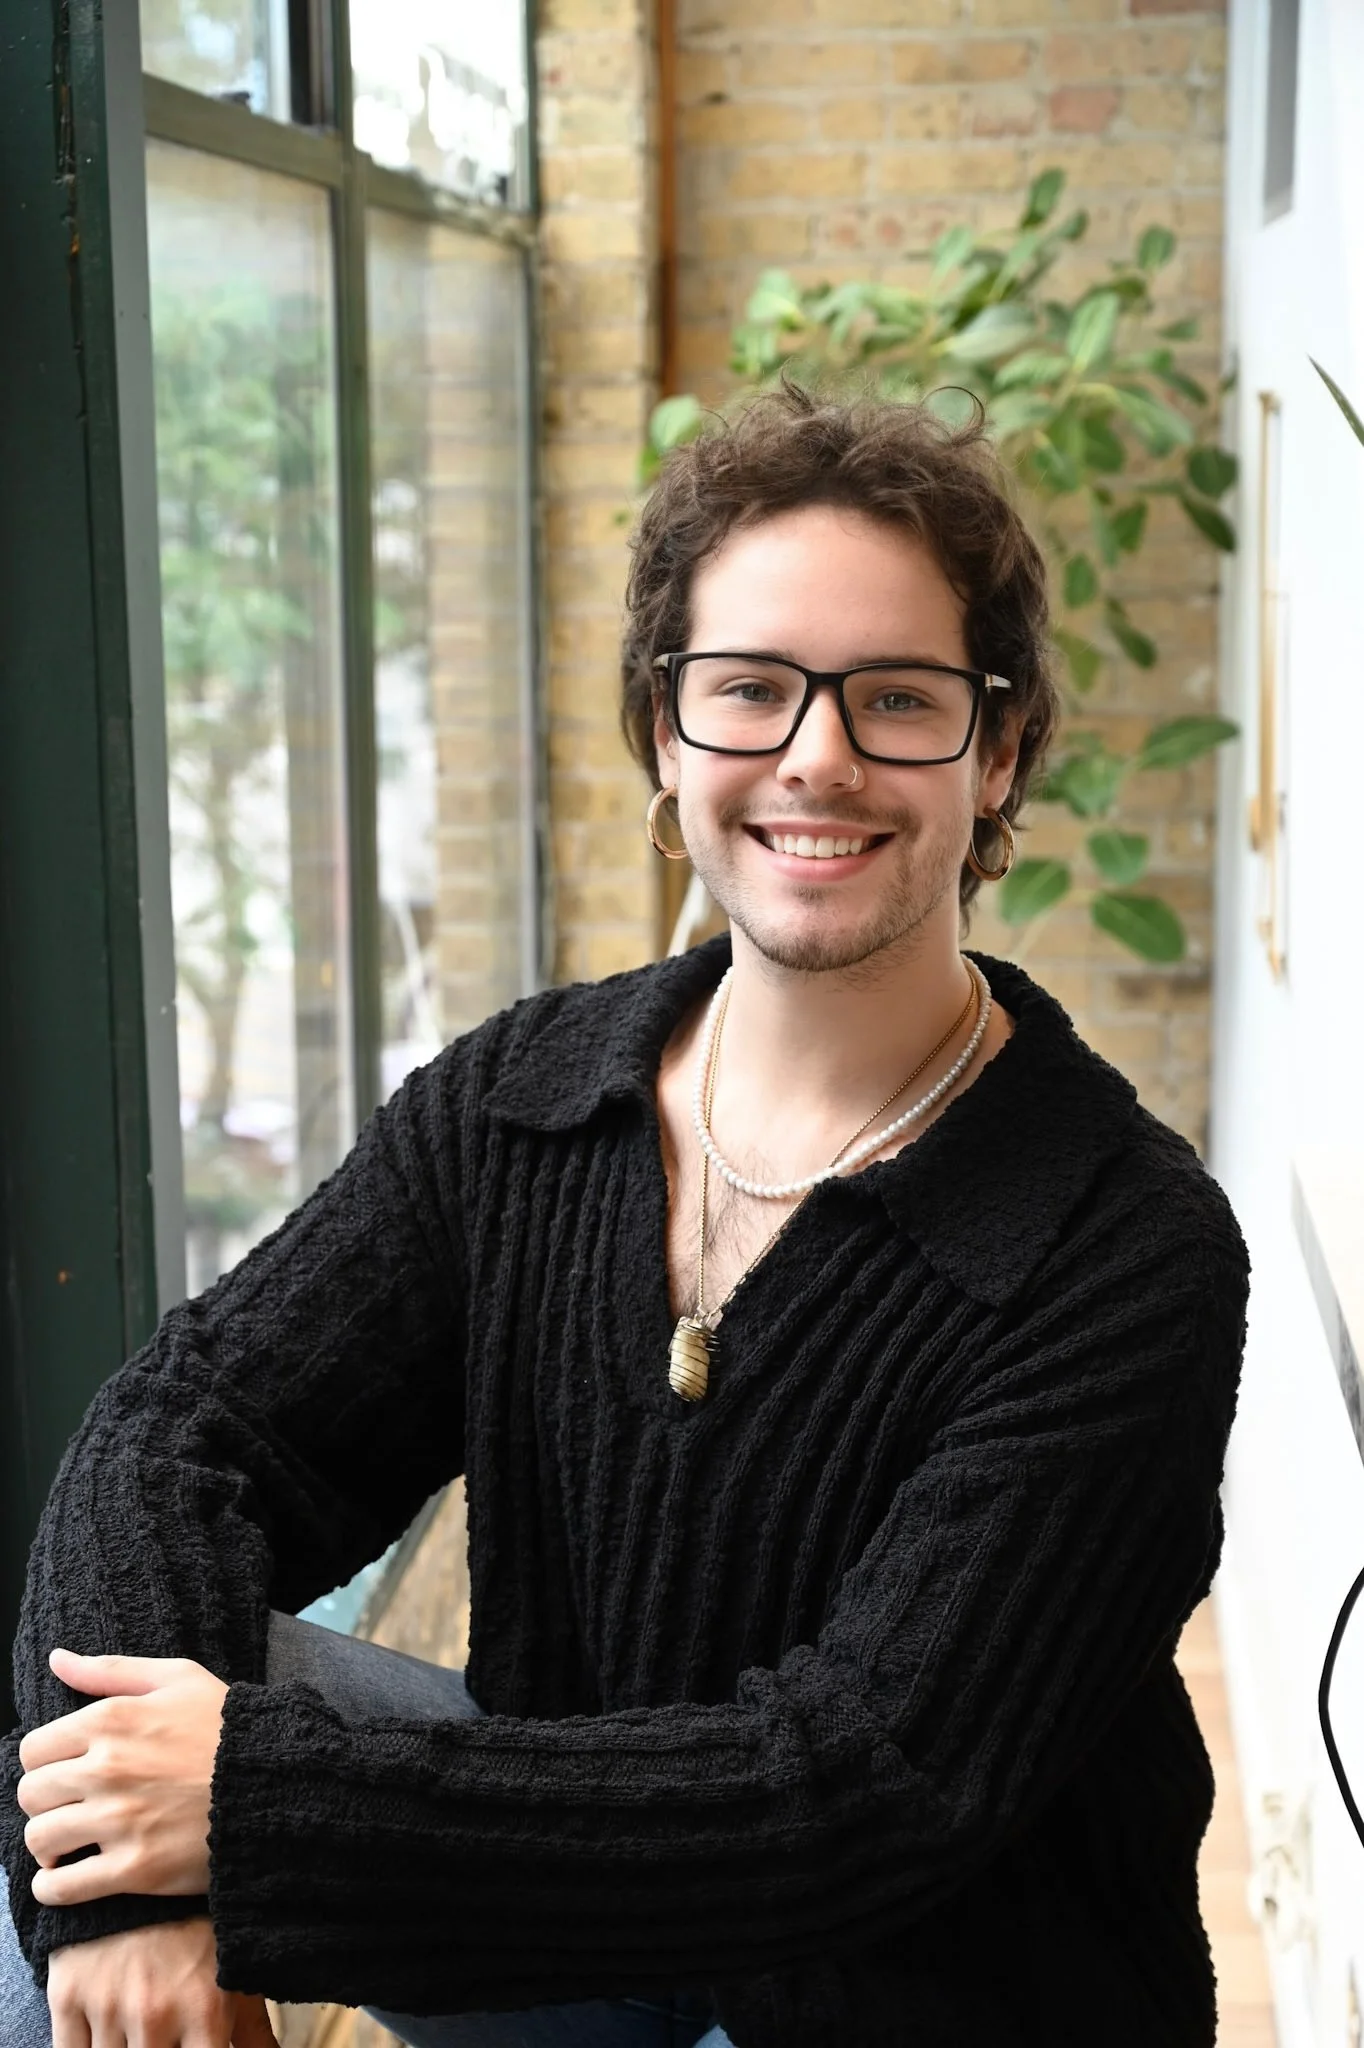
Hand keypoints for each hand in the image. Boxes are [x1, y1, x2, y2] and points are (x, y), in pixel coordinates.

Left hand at [18, 1650, 228, 1901]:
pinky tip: (65, 1879)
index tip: (65, 1773)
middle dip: (45, 1803)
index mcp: (112, 1720)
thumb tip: (57, 1659)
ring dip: (47, 1846)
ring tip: (69, 1846)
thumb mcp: (177, 1679)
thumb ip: (111, 1670)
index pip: (34, 1749)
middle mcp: (107, 1769)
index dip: (46, 1763)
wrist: (278, 1783)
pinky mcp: (134, 1868)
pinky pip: (62, 1887)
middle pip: (31, 1794)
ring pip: (40, 1840)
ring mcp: (119, 1820)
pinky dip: (53, 1888)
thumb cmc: (227, 1727)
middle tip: (69, 1808)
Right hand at [47, 1919, 277, 2047]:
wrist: (143, 1867)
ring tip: (138, 2026)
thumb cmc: (196, 1930)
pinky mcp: (67, 1995)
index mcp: (204, 2012)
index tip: (191, 2044)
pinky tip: (104, 2033)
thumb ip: (252, 2034)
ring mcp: (109, 2006)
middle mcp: (155, 2014)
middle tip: (161, 2030)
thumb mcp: (232, 1975)